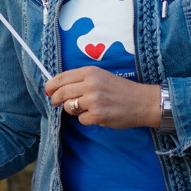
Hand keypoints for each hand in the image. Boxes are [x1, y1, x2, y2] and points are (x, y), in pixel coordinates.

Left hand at [45, 66, 159, 129]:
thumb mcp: (101, 76)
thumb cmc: (121, 89)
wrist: (142, 102)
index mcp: (90, 72)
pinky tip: (98, 114)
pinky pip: (81, 119)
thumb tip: (58, 87)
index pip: (61, 78)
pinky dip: (86, 119)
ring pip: (69, 107)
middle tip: (56, 103)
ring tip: (86, 107)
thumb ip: (82, 80)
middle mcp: (91, 84)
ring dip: (73, 110)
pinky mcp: (98, 115)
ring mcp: (94, 100)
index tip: (48, 91)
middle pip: (61, 93)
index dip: (51, 86)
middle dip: (55, 100)